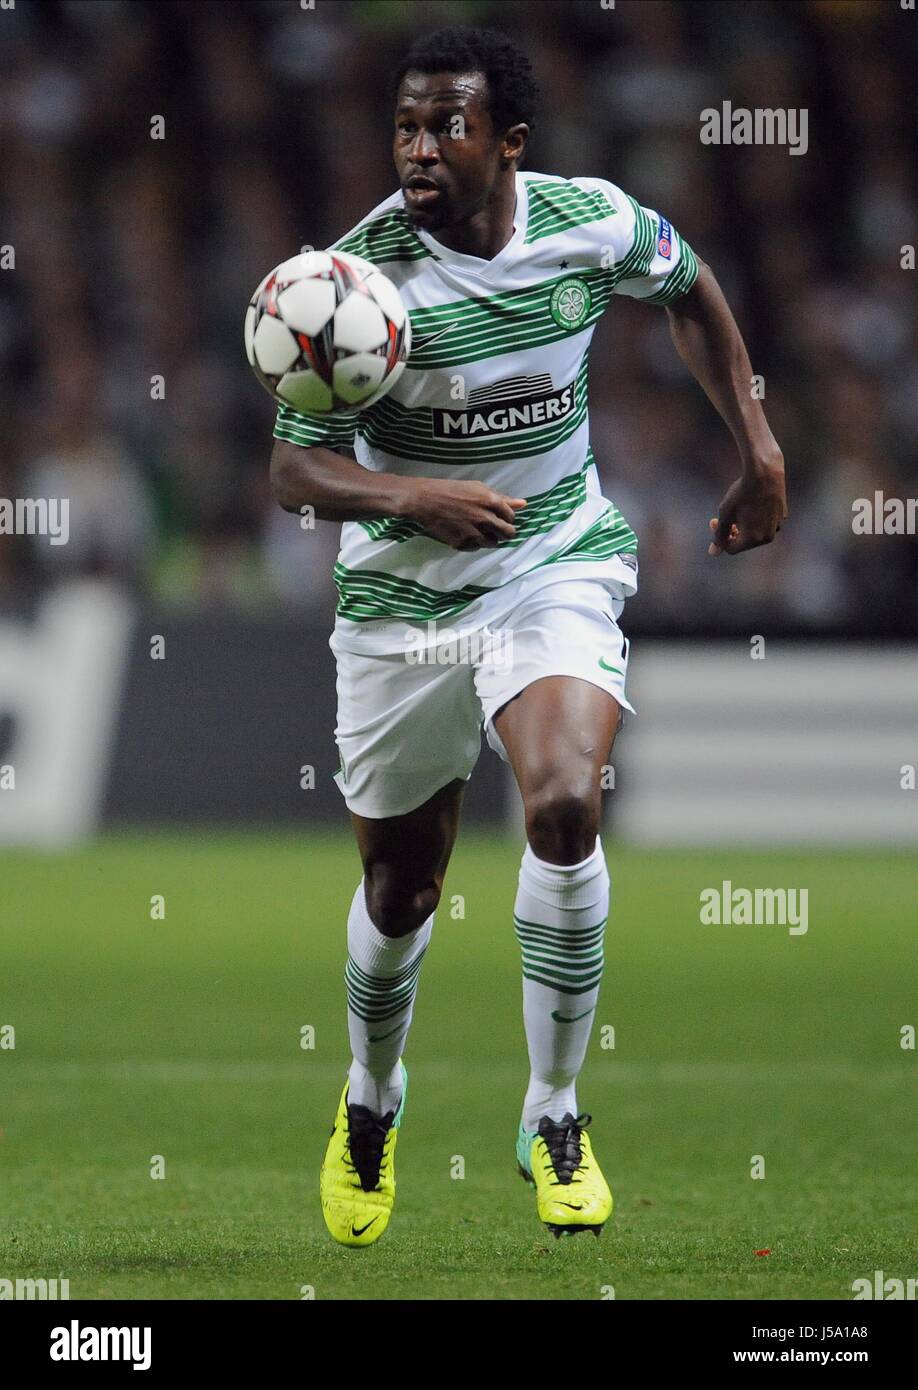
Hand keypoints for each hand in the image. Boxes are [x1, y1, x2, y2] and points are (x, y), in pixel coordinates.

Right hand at [402, 478, 526, 550]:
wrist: (424, 501)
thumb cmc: (451, 490)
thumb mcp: (478, 488)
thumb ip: (501, 498)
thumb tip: (523, 504)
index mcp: (491, 502)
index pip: (511, 517)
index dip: (507, 519)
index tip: (501, 519)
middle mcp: (486, 519)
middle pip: (508, 534)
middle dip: (505, 533)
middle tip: (496, 530)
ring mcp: (474, 533)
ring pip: (493, 543)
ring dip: (489, 539)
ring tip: (477, 530)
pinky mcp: (463, 543)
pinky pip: (476, 548)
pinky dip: (473, 543)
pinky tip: (464, 533)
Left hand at [709, 457, 786, 555]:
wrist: (765, 472)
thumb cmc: (741, 493)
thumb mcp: (725, 514)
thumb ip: (719, 535)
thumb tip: (714, 552)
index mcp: (753, 539)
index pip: (731, 548)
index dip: (719, 537)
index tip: (714, 521)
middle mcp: (768, 537)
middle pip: (744, 542)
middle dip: (732, 532)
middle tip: (722, 516)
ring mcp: (778, 525)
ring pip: (755, 532)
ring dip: (745, 525)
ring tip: (739, 509)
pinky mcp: (782, 514)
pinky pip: (766, 521)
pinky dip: (757, 516)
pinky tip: (753, 502)